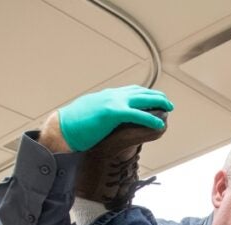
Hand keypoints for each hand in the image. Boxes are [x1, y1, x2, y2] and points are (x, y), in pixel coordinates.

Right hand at [57, 85, 173, 151]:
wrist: (61, 127)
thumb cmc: (72, 125)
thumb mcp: (90, 114)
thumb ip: (102, 113)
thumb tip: (104, 119)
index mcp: (107, 96)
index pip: (131, 90)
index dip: (145, 93)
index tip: (155, 97)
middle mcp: (111, 95)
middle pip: (140, 91)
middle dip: (156, 96)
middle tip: (167, 102)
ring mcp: (112, 102)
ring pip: (142, 99)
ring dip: (158, 102)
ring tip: (169, 108)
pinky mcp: (112, 113)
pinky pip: (137, 114)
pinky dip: (151, 118)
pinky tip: (160, 124)